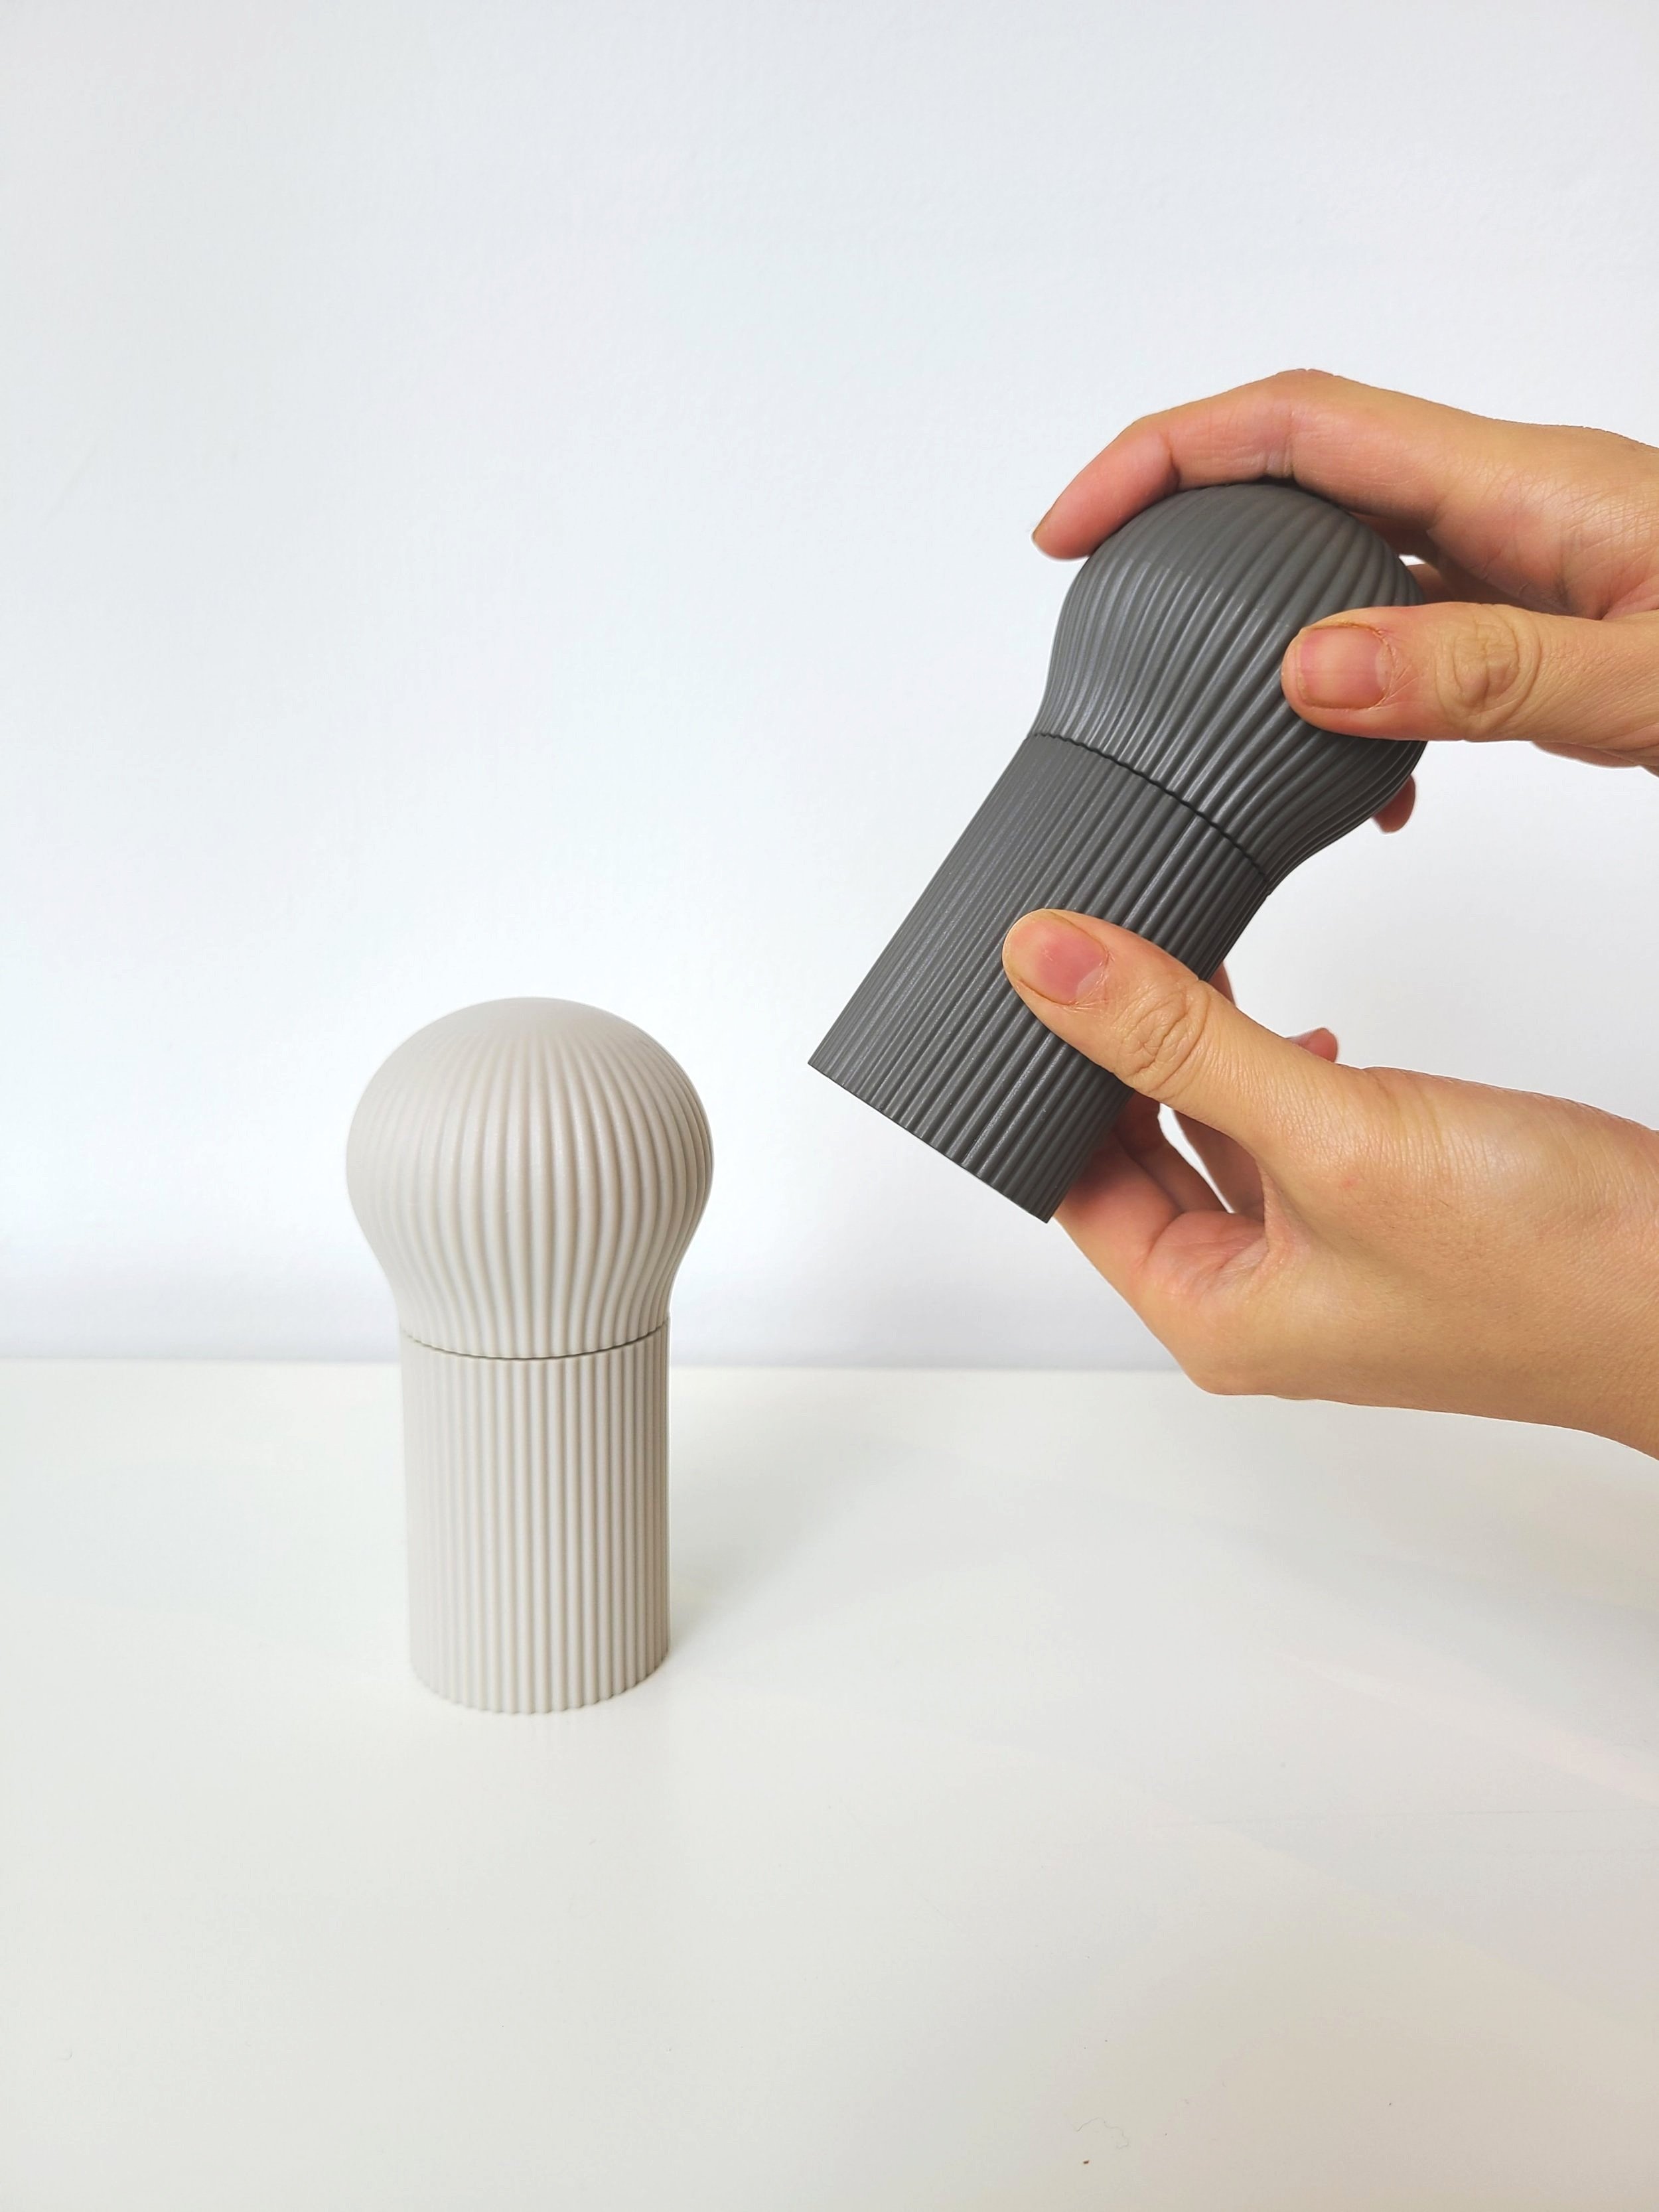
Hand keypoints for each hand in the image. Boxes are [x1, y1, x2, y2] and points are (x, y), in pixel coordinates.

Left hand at [1001, 908, 1658, 1457]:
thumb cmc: (1544, 1263)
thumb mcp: (1329, 1131)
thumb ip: (1184, 1042)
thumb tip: (1050, 965)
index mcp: (1212, 1314)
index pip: (1071, 1186)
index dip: (1042, 1082)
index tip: (1028, 982)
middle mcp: (1255, 1299)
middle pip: (1131, 1159)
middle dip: (1112, 1060)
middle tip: (1095, 954)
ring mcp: (1321, 1261)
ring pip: (1211, 1138)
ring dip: (1194, 1054)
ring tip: (1182, 962)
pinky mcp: (1381, 1218)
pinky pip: (1286, 1137)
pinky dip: (1271, 1073)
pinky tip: (1296, 1027)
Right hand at [1034, 371, 1658, 818]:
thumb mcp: (1652, 674)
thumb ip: (1483, 673)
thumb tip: (1315, 668)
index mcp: (1519, 489)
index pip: (1296, 428)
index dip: (1163, 458)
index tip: (1073, 528)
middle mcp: (1509, 507)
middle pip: (1298, 479)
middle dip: (1183, 531)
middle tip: (1104, 614)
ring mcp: (1524, 561)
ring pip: (1348, 566)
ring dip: (1265, 634)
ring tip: (1226, 735)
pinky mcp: (1542, 619)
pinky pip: (1409, 635)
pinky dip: (1354, 701)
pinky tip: (1364, 788)